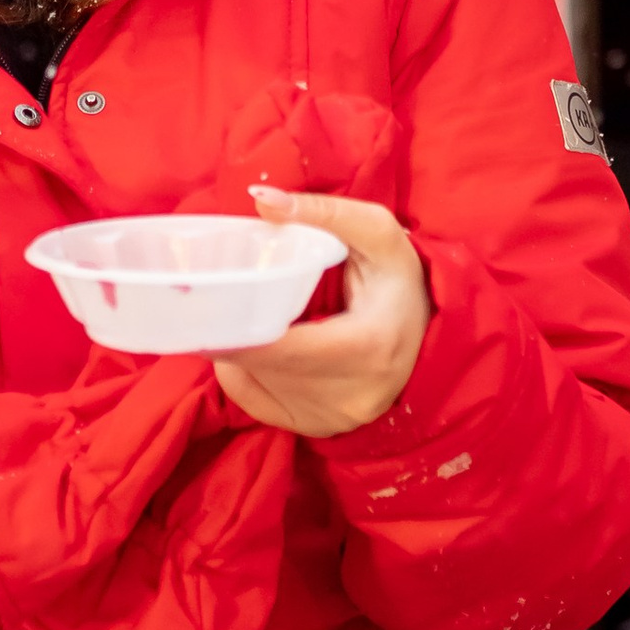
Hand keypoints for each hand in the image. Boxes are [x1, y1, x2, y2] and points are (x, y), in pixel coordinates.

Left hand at [212, 189, 429, 436]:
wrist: (427, 340)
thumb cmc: (400, 283)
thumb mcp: (379, 235)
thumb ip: (325, 212)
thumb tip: (262, 200)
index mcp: (368, 348)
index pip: (282, 347)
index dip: (235, 325)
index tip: (201, 295)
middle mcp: (349, 396)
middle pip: (261, 365)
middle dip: (225, 329)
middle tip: (202, 294)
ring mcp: (330, 420)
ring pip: (252, 382)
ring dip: (233, 347)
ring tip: (232, 311)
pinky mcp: (315, 429)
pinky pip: (252, 400)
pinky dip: (241, 370)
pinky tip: (253, 342)